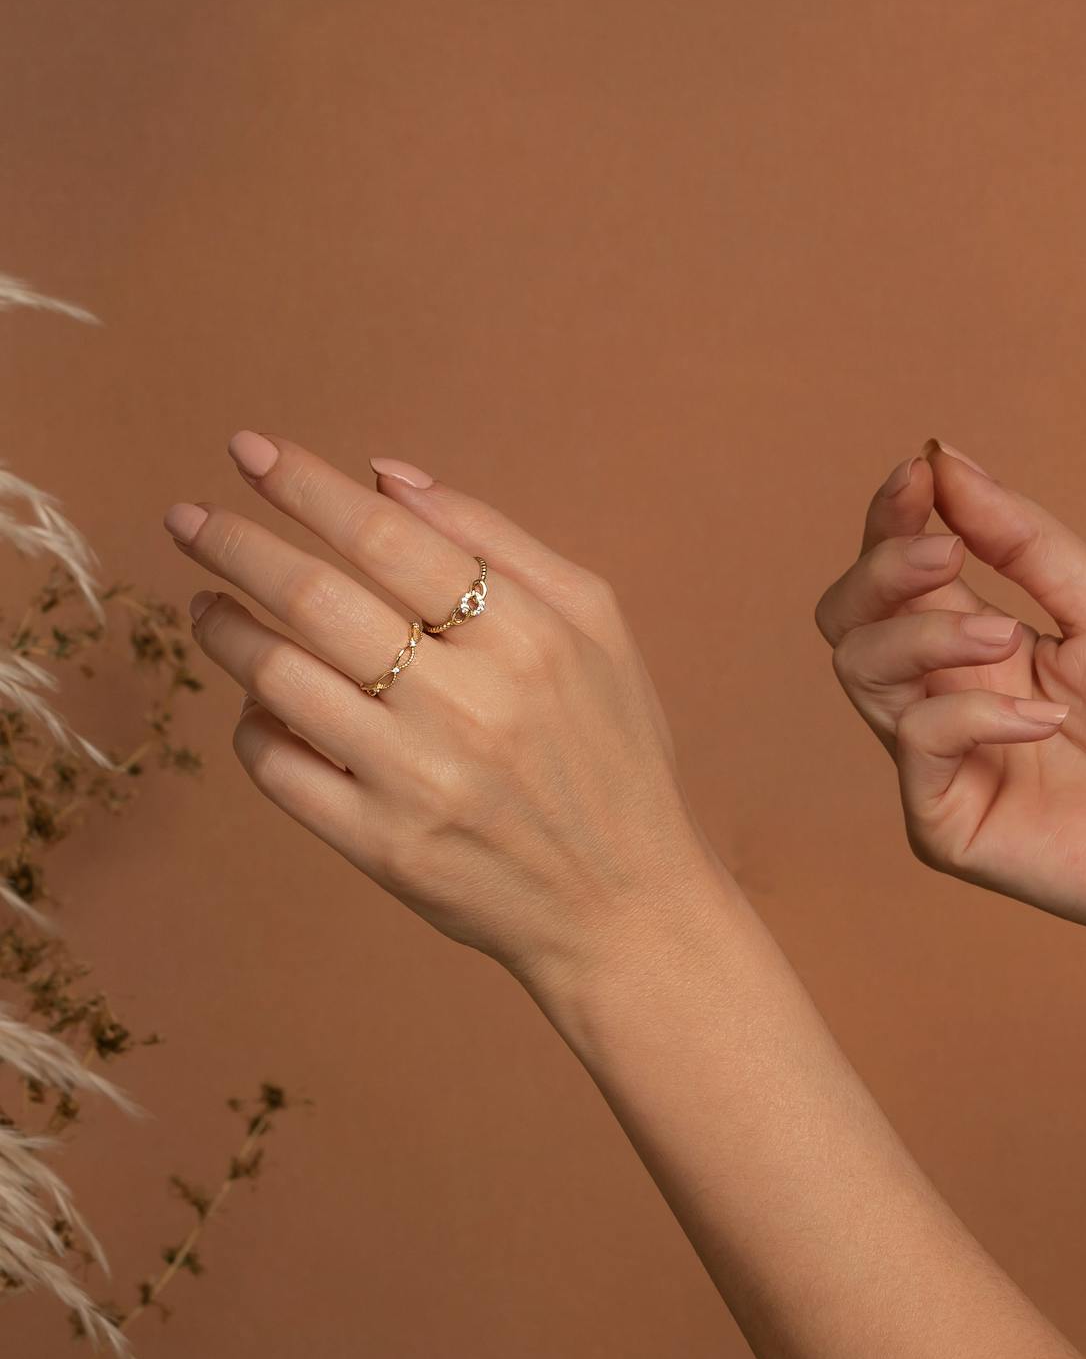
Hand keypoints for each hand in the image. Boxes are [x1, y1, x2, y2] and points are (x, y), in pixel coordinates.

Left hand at [163, 434, 714, 996]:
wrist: (626, 909)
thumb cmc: (610, 751)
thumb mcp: (593, 624)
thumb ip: (495, 538)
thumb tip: (383, 477)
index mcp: (528, 637)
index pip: (388, 537)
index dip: (305, 487)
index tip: (245, 450)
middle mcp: (470, 706)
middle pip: (316, 599)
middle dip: (235, 545)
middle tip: (186, 519)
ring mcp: (419, 782)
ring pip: (280, 680)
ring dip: (225, 630)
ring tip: (207, 605)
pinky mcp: (383, 849)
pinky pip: (279, 768)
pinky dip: (253, 724)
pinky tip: (260, 700)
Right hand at [814, 439, 1085, 952]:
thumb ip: (1020, 539)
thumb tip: (945, 458)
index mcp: (966, 643)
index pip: (891, 573)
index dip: (891, 518)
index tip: (916, 472)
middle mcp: (934, 695)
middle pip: (846, 616)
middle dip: (882, 570)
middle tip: (946, 554)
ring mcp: (931, 760)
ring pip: (861, 668)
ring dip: (927, 635)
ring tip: (1006, 637)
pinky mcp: (941, 820)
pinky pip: (916, 741)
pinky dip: (973, 713)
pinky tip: (1043, 719)